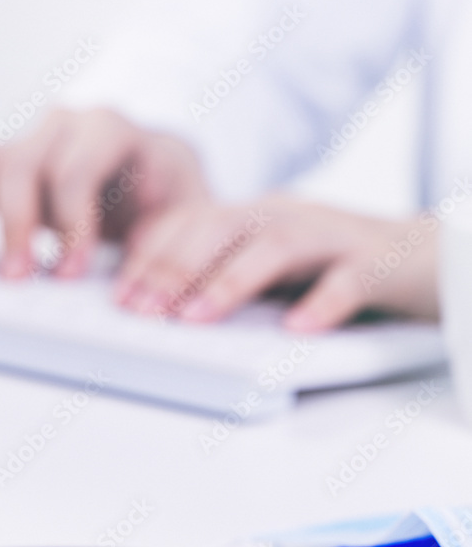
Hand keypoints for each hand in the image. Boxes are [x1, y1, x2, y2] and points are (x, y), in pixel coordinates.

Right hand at [0, 108, 206, 278]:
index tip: (70, 272)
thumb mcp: (187, 217)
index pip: (78, 168)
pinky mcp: (2, 162)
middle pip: (24, 164)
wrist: (157, 175)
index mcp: (113, 131)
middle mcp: (65, 127)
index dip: (70, 223)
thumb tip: (144, 282)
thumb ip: (169, 243)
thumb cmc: (170, 198)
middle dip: (19, 226)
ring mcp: (30, 140)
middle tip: (21, 278)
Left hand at [114, 194, 439, 329]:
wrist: (425, 255)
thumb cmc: (336, 265)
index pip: (190, 225)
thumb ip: (224, 273)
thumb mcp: (269, 263)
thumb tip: (162, 307)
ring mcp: (330, 237)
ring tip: (194, 317)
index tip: (121, 298)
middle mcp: (286, 218)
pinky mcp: (375, 264)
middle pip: (220, 229)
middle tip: (143, 311)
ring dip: (228, 282)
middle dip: (173, 269)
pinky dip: (320, 303)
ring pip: (274, 247)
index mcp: (254, 217)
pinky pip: (345, 280)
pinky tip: (295, 328)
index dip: (151, 259)